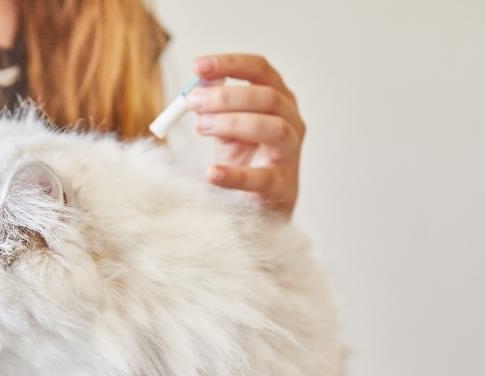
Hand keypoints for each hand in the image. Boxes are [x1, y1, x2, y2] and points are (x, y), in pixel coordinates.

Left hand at [188, 54, 305, 217]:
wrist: (260, 203)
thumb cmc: (245, 157)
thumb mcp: (227, 125)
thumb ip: (215, 106)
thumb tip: (200, 83)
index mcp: (278, 98)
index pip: (260, 69)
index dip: (230, 64)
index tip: (198, 66)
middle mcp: (291, 120)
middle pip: (267, 97)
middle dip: (226, 96)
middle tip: (193, 102)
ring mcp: (290, 153)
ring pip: (272, 128)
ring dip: (232, 123)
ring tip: (202, 127)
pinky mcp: (281, 185)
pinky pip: (260, 178)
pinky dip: (233, 175)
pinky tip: (211, 172)